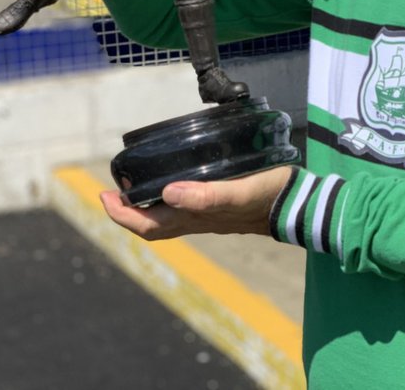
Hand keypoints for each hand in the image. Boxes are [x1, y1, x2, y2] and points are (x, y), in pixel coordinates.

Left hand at [99, 166, 293, 241]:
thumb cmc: (271, 196)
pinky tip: (176, 181)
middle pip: (153, 225)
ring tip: (135, 186)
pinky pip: (185, 207)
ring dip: (145, 205)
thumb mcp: (239, 191)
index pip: (148, 225)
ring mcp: (211, 215)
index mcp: (197, 218)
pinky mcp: (222, 205)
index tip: (104, 196)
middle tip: (111, 190)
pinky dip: (169, 197)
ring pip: (167, 218)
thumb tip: (167, 193)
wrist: (300, 205)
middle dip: (127, 211)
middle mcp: (199, 220)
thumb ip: (207, 195)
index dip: (121, 215)